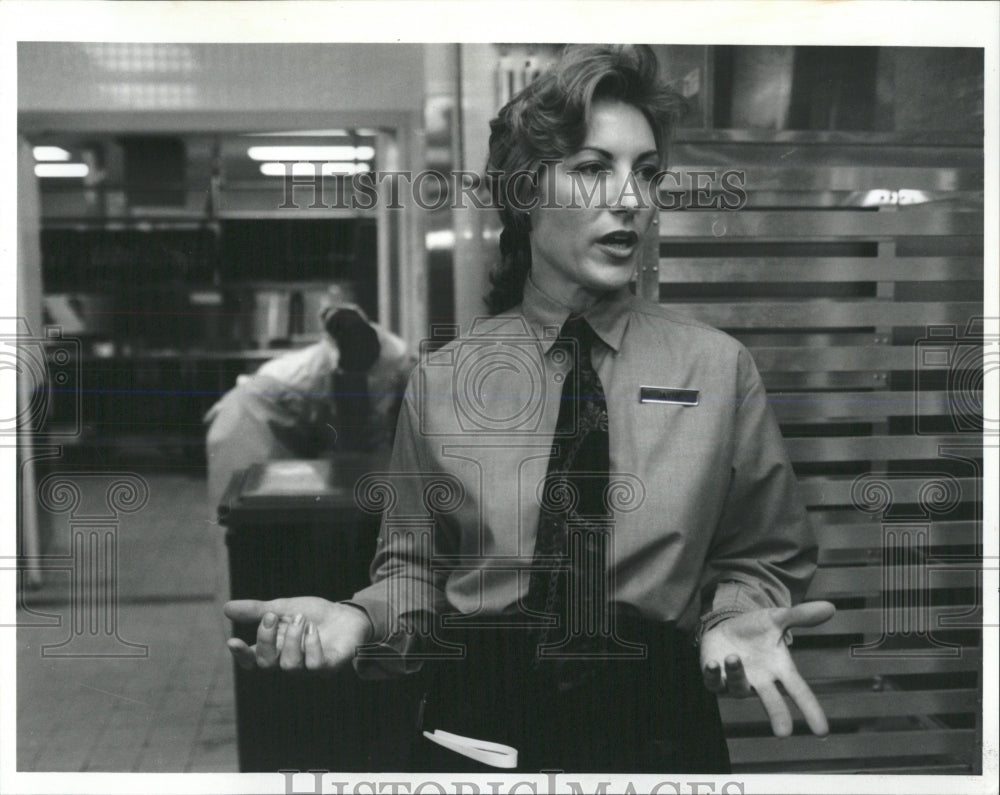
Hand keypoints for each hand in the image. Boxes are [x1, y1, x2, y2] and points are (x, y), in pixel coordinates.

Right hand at [224, 596, 371, 672]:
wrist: (346, 614)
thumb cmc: (313, 614)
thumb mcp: (283, 607)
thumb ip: (257, 611)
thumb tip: (226, 608)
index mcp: (274, 650)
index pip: (252, 661)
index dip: (241, 656)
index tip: (232, 641)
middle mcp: (287, 662)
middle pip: (267, 663)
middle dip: (265, 639)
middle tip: (271, 615)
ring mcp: (308, 668)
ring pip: (289, 665)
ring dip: (292, 638)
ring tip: (300, 618)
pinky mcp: (328, 667)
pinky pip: (314, 665)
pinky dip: (311, 645)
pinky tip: (313, 629)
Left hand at [699, 600, 834, 736]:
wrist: (726, 627)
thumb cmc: (756, 629)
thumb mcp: (776, 618)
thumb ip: (800, 616)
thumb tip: (830, 607)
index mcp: (780, 669)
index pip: (799, 692)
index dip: (811, 710)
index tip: (822, 731)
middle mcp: (760, 681)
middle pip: (772, 702)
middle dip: (777, 715)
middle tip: (783, 732)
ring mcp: (737, 681)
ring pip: (739, 688)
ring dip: (736, 675)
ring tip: (733, 658)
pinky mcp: (716, 678)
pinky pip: (714, 683)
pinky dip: (713, 675)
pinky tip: (713, 664)